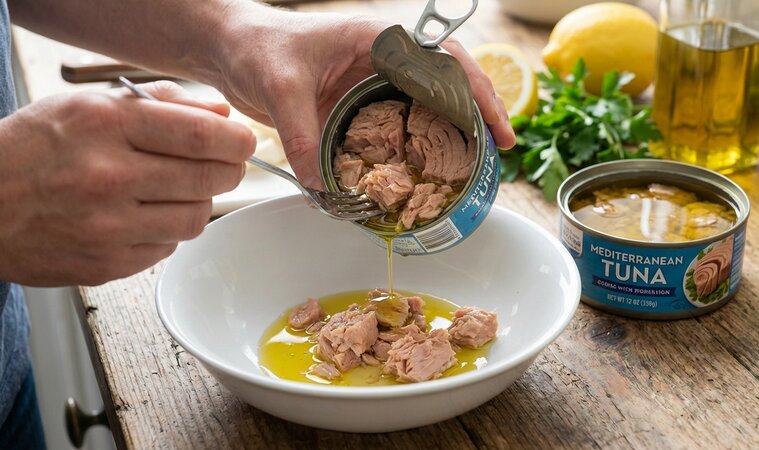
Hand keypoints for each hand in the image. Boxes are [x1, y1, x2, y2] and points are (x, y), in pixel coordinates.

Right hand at [0, 81, 254, 285]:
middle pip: (209, 178)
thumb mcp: (87, 104)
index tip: (242, 140)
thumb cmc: (33, 149)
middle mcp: (108, 177)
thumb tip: (220, 113)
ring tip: (177, 188)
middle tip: (224, 163)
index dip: (236, 139)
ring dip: (200, 201)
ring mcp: (109, 227)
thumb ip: (160, 103)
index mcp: (104, 126)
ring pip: (197, 217)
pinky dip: (168, 230)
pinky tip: (145, 214)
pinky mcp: (109, 264)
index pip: (201, 134)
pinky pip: (169, 246)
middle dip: (229, 169)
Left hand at [213, 6, 515, 188]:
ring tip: (472, 163)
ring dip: (451, 132)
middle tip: (499, 151)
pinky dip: (414, 145)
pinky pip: (398, 124)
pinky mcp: (360, 103)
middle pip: (448, 83)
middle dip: (477, 114)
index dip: (476, 92)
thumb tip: (323, 189)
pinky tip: (424, 169)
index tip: (494, 127)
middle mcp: (386, 58)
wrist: (231, 49)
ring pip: (428, 104)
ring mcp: (375, 82)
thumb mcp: (281, 89)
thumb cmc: (257, 47)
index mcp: (379, 38)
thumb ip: (304, 137)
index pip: (443, 61)